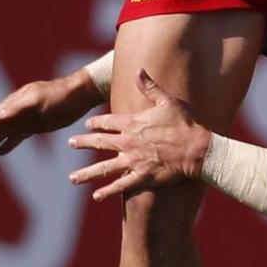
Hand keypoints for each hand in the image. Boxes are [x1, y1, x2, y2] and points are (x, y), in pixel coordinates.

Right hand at [0, 70, 102, 159]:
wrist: (82, 94)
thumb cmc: (60, 95)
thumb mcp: (38, 101)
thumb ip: (16, 109)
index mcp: (14, 102)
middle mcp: (17, 109)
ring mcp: (27, 117)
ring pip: (4, 131)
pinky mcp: (36, 124)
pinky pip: (17, 134)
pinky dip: (8, 143)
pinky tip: (0, 152)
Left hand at [67, 70, 211, 200]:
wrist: (196, 150)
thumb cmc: (184, 124)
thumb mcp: (168, 101)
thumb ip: (150, 87)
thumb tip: (138, 70)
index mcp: (133, 124)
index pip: (107, 122)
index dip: (96, 123)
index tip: (87, 125)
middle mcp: (128, 142)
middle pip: (99, 143)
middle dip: (82, 143)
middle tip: (70, 143)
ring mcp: (133, 161)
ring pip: (103, 168)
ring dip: (86, 173)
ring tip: (72, 178)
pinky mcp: (141, 177)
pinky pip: (120, 185)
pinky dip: (107, 191)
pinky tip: (96, 196)